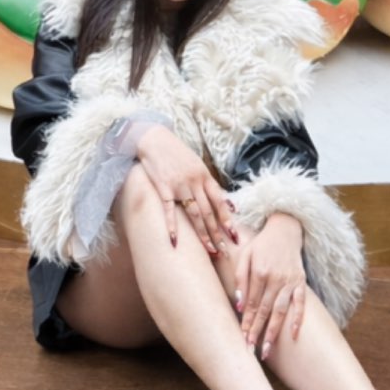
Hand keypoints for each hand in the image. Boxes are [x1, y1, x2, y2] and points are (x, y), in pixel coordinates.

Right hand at [135, 125, 237, 255]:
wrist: (155, 140)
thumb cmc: (177, 154)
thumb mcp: (197, 165)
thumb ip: (209, 184)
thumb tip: (228, 202)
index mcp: (205, 176)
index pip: (220, 201)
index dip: (227, 219)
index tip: (234, 235)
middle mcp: (195, 182)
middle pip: (209, 212)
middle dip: (217, 233)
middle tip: (224, 250)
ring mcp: (179, 186)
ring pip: (194, 214)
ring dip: (202, 234)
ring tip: (209, 250)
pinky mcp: (163, 188)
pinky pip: (170, 211)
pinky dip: (172, 227)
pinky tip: (175, 241)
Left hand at [235, 213, 305, 359]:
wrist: (285, 229)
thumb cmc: (261, 244)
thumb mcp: (245, 255)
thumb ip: (240, 278)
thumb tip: (239, 305)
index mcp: (260, 272)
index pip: (251, 304)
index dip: (247, 323)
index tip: (242, 339)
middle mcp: (276, 278)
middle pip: (264, 311)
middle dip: (257, 332)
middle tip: (252, 351)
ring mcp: (290, 281)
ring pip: (281, 311)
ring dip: (274, 331)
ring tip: (267, 349)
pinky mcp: (301, 281)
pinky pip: (301, 303)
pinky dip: (298, 318)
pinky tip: (295, 334)